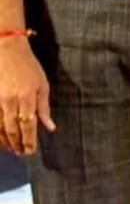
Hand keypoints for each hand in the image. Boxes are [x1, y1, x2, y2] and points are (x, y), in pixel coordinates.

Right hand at [0, 35, 53, 155]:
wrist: (6, 50)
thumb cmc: (28, 66)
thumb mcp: (42, 84)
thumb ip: (44, 107)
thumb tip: (50, 127)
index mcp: (27, 97)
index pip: (28, 125)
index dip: (29, 141)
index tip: (30, 151)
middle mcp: (9, 100)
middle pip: (12, 129)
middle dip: (17, 144)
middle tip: (21, 153)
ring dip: (4, 141)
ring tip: (10, 149)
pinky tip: (0, 138)